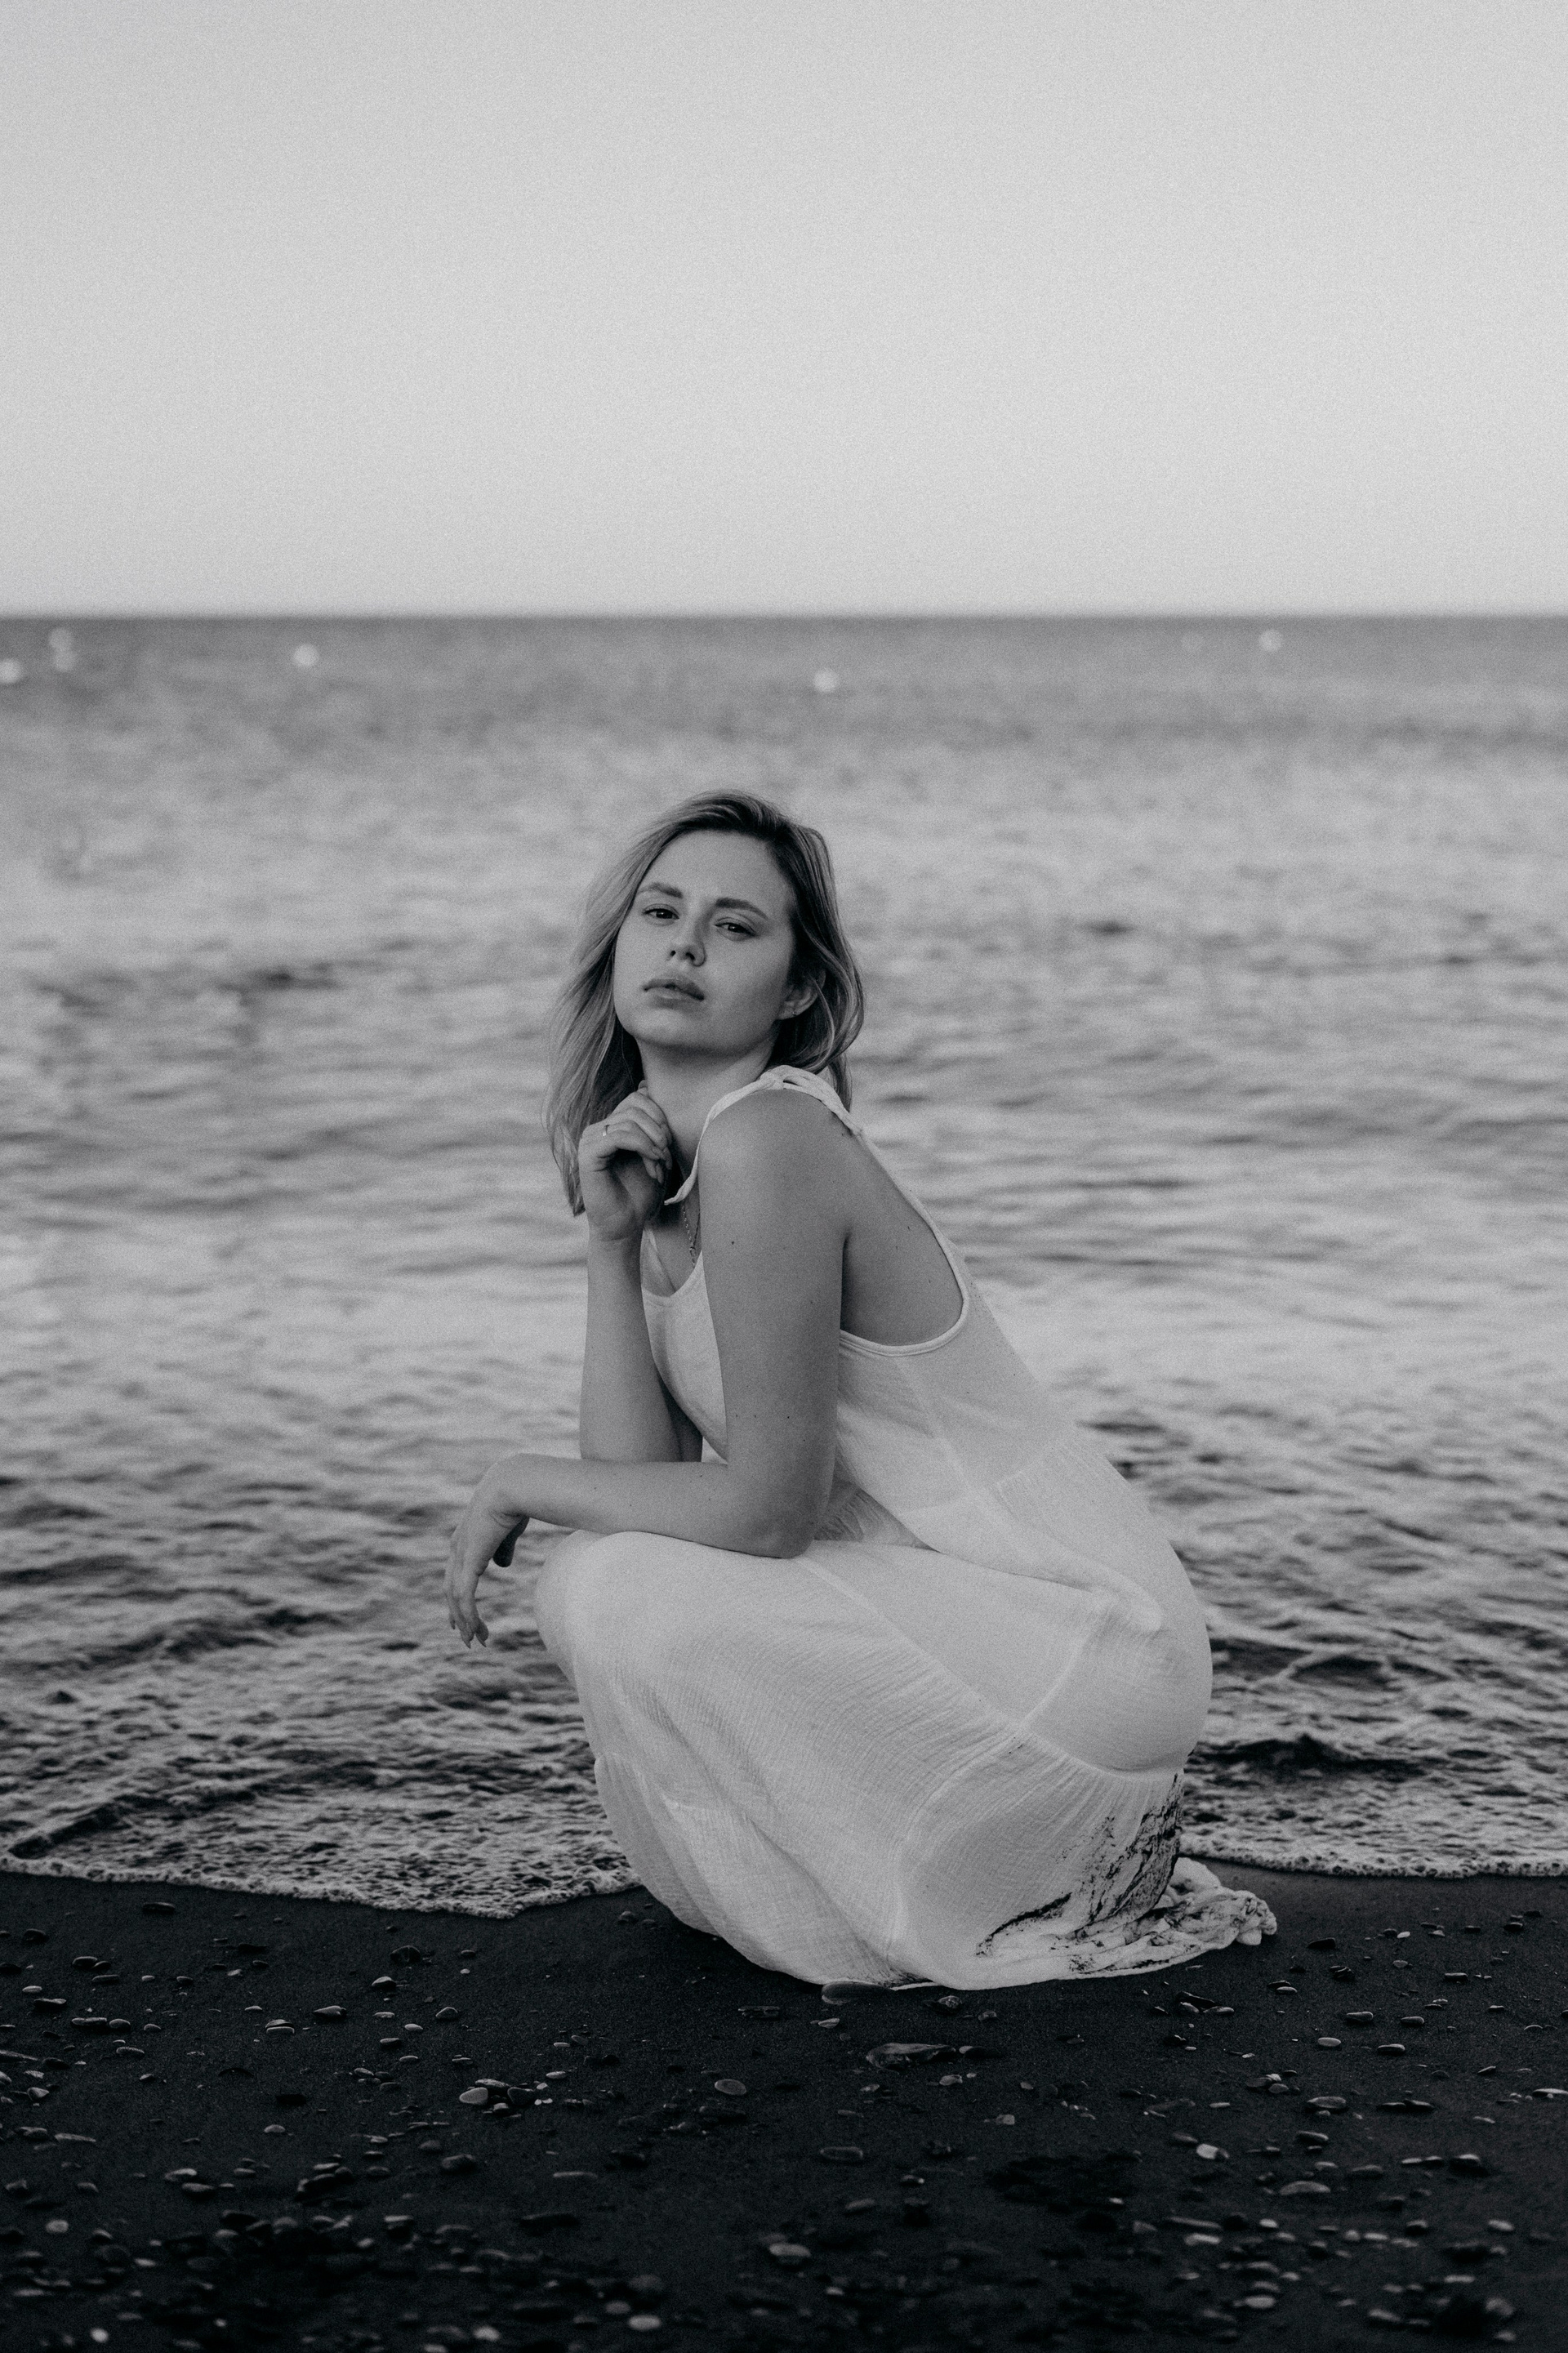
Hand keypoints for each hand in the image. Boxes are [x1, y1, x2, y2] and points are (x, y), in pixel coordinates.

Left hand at [446, 1462, 527, 1646]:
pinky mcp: (469, 1561)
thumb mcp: (508, 1530)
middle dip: (458, 1615)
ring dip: (465, 1621)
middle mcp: (457, 1549)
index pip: (455, 1575)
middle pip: (451, 1590)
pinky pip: (464, 1596)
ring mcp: (460, 1555)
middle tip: (466, 1637)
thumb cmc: (515, 1502)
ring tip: (474, 1640)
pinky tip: (475, 1629)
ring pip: (455, 1598)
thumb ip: (503, 1549)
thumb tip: (502, 1565)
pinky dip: (468, 1615)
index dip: (457, 1597)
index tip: (460, 1617)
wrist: (512, 1487)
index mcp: (465, 1540)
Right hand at [577, 1083, 674, 1242]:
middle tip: (667, 1154)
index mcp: (612, 1126)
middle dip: (659, 1127)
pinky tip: (653, 1162)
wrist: (624, 1225)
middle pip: (635, 1105)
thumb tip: (649, 1085)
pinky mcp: (588, 1154)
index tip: (670, 1142)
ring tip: (660, 1164)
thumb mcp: (654, 1154)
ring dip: (653, 1142)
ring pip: (629, 1120)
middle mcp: (598, 1129)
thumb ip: (653, 1126)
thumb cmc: (640, 1193)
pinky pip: (619, 1135)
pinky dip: (642, 1146)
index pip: (637, 1098)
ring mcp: (590, 1140)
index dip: (659, 1114)